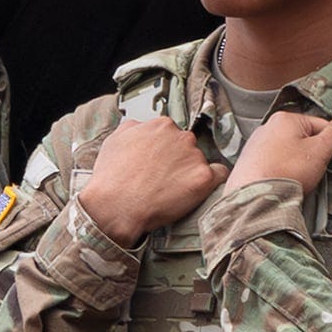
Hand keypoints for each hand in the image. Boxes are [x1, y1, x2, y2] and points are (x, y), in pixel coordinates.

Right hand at [81, 112, 229, 242]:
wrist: (115, 206)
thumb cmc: (111, 177)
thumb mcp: (115, 140)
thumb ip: (135, 128)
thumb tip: (143, 126)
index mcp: (162, 125)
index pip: (173, 134)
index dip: (166, 151)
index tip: (160, 164)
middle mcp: (182, 136)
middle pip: (189, 146)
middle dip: (179, 160)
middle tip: (164, 179)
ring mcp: (194, 156)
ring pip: (201, 161)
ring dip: (192, 173)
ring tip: (172, 191)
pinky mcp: (203, 178)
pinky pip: (220, 175)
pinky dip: (213, 182)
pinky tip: (200, 190)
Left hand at [225, 110, 331, 201]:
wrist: (254, 198)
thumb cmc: (284, 172)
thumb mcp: (320, 151)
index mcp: (285, 119)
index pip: (321, 125)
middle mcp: (267, 128)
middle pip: (303, 139)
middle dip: (313, 155)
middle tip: (316, 171)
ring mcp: (256, 146)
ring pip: (288, 153)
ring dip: (297, 165)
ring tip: (299, 179)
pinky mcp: (249, 164)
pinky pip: (274, 164)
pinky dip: (282, 172)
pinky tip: (285, 183)